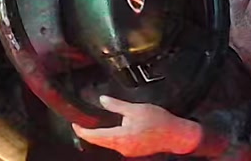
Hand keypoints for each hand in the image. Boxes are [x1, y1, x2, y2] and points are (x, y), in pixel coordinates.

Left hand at [72, 96, 202, 156]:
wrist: (176, 135)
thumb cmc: (159, 122)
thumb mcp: (135, 109)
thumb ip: (116, 105)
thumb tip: (102, 100)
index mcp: (120, 137)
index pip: (95, 136)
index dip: (82, 131)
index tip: (75, 124)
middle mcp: (122, 147)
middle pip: (99, 142)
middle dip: (89, 134)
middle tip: (81, 124)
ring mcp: (128, 151)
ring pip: (108, 144)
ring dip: (100, 136)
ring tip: (94, 125)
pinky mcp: (133, 151)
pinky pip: (117, 145)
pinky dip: (110, 138)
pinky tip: (110, 130)